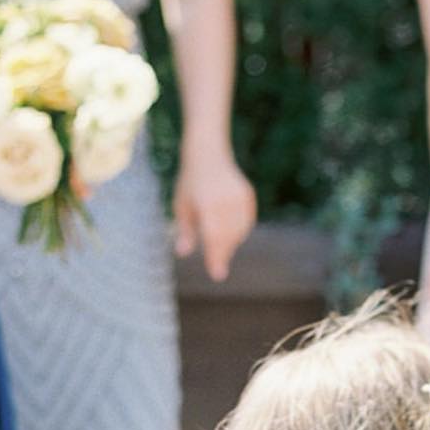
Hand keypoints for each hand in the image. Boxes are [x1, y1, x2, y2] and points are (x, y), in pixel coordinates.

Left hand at [174, 150, 256, 281]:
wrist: (208, 154)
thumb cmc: (190, 183)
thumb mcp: (181, 206)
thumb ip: (185, 230)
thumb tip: (182, 253)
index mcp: (206, 203)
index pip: (213, 236)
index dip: (215, 257)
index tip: (217, 275)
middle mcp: (225, 200)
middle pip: (227, 237)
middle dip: (222, 253)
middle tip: (217, 268)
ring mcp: (239, 197)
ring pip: (238, 232)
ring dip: (230, 244)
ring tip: (219, 248)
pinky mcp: (247, 196)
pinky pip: (245, 223)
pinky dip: (238, 232)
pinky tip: (228, 232)